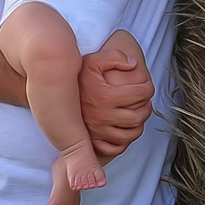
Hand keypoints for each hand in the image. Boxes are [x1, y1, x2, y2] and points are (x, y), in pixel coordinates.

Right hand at [78, 43, 152, 162]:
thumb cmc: (77, 78)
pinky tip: (126, 128)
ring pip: (131, 133)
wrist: (56, 95)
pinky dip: (126, 140)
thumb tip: (133, 64)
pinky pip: (118, 147)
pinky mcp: (95, 141)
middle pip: (138, 116)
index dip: (148, 89)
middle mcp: (102, 116)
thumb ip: (114, 57)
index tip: (147, 87)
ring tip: (138, 114)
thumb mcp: (92, 61)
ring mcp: (99, 131)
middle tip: (145, 101)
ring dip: (140, 124)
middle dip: (147, 107)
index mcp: (105, 96)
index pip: (140, 94)